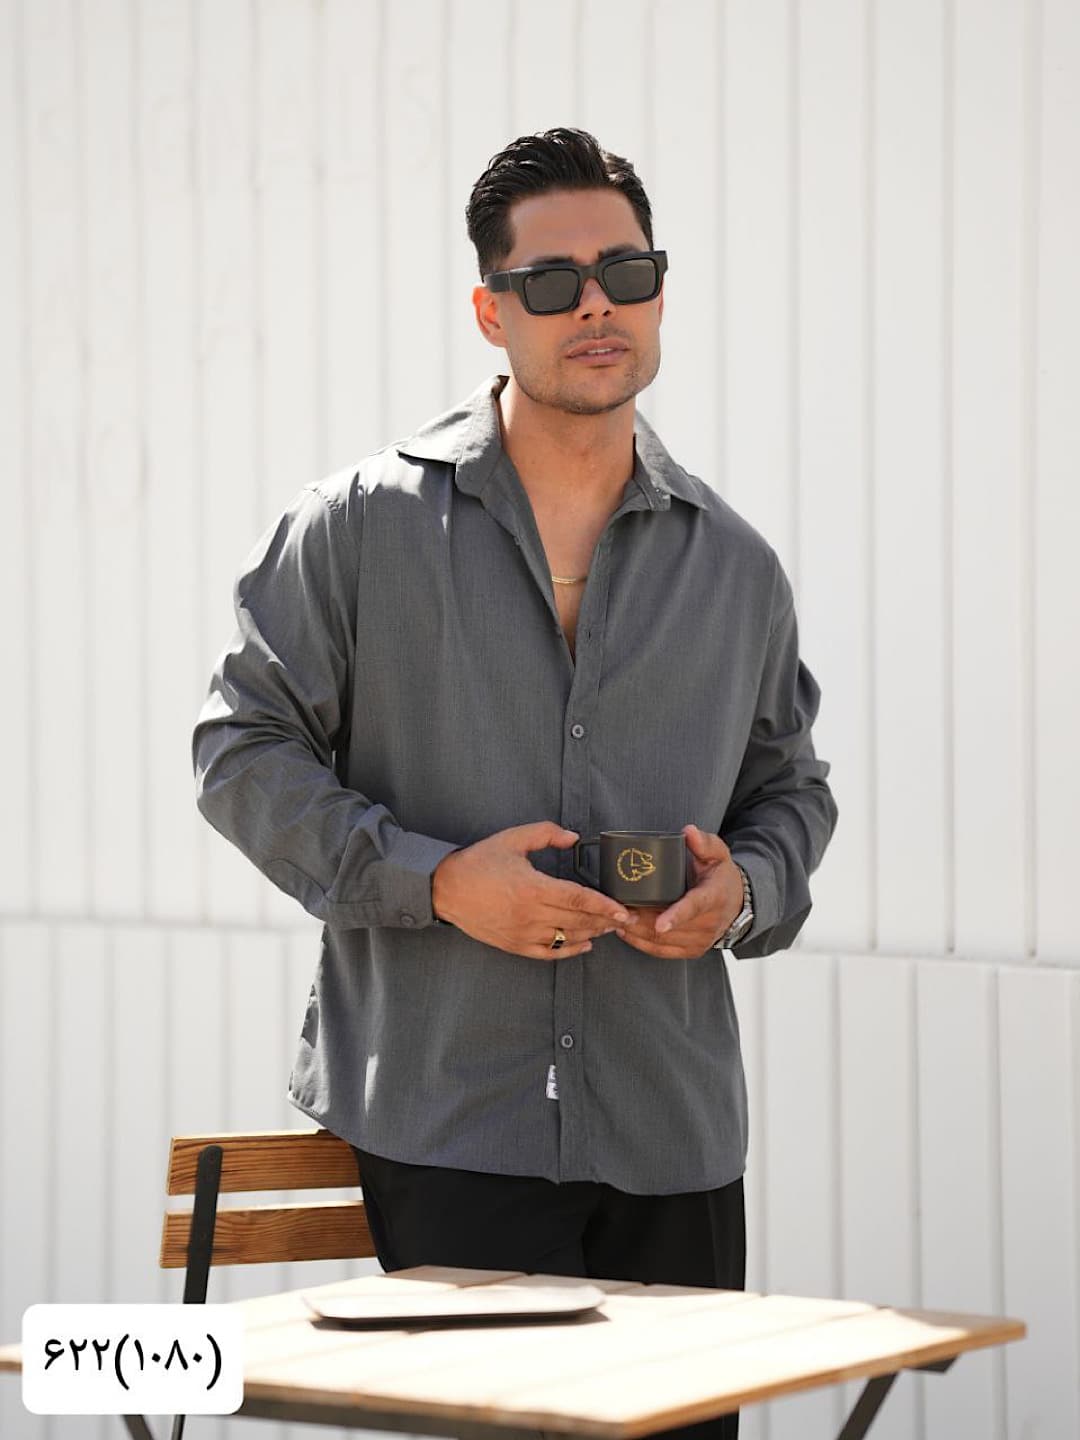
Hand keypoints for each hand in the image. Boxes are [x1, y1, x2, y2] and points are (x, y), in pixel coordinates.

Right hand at [432, 822, 637, 960]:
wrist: (446, 889)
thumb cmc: (479, 862)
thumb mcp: (512, 839)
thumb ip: (546, 833)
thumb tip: (574, 838)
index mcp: (532, 888)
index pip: (578, 899)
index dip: (604, 905)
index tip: (623, 909)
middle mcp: (530, 914)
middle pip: (578, 921)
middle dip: (605, 921)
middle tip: (626, 918)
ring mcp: (522, 933)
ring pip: (567, 938)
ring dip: (592, 934)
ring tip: (609, 927)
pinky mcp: (514, 945)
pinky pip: (548, 953)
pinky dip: (569, 951)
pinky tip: (584, 945)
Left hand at [614, 824, 743, 958]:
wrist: (736, 903)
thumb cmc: (721, 876)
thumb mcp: (718, 854)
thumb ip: (704, 842)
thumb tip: (688, 832)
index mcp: (713, 897)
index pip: (694, 908)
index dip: (676, 916)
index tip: (660, 923)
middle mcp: (708, 923)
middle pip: (670, 929)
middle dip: (641, 922)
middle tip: (617, 910)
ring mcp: (700, 940)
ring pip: (662, 943)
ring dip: (637, 932)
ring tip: (616, 919)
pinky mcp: (692, 951)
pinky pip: (662, 952)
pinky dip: (641, 944)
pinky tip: (626, 932)